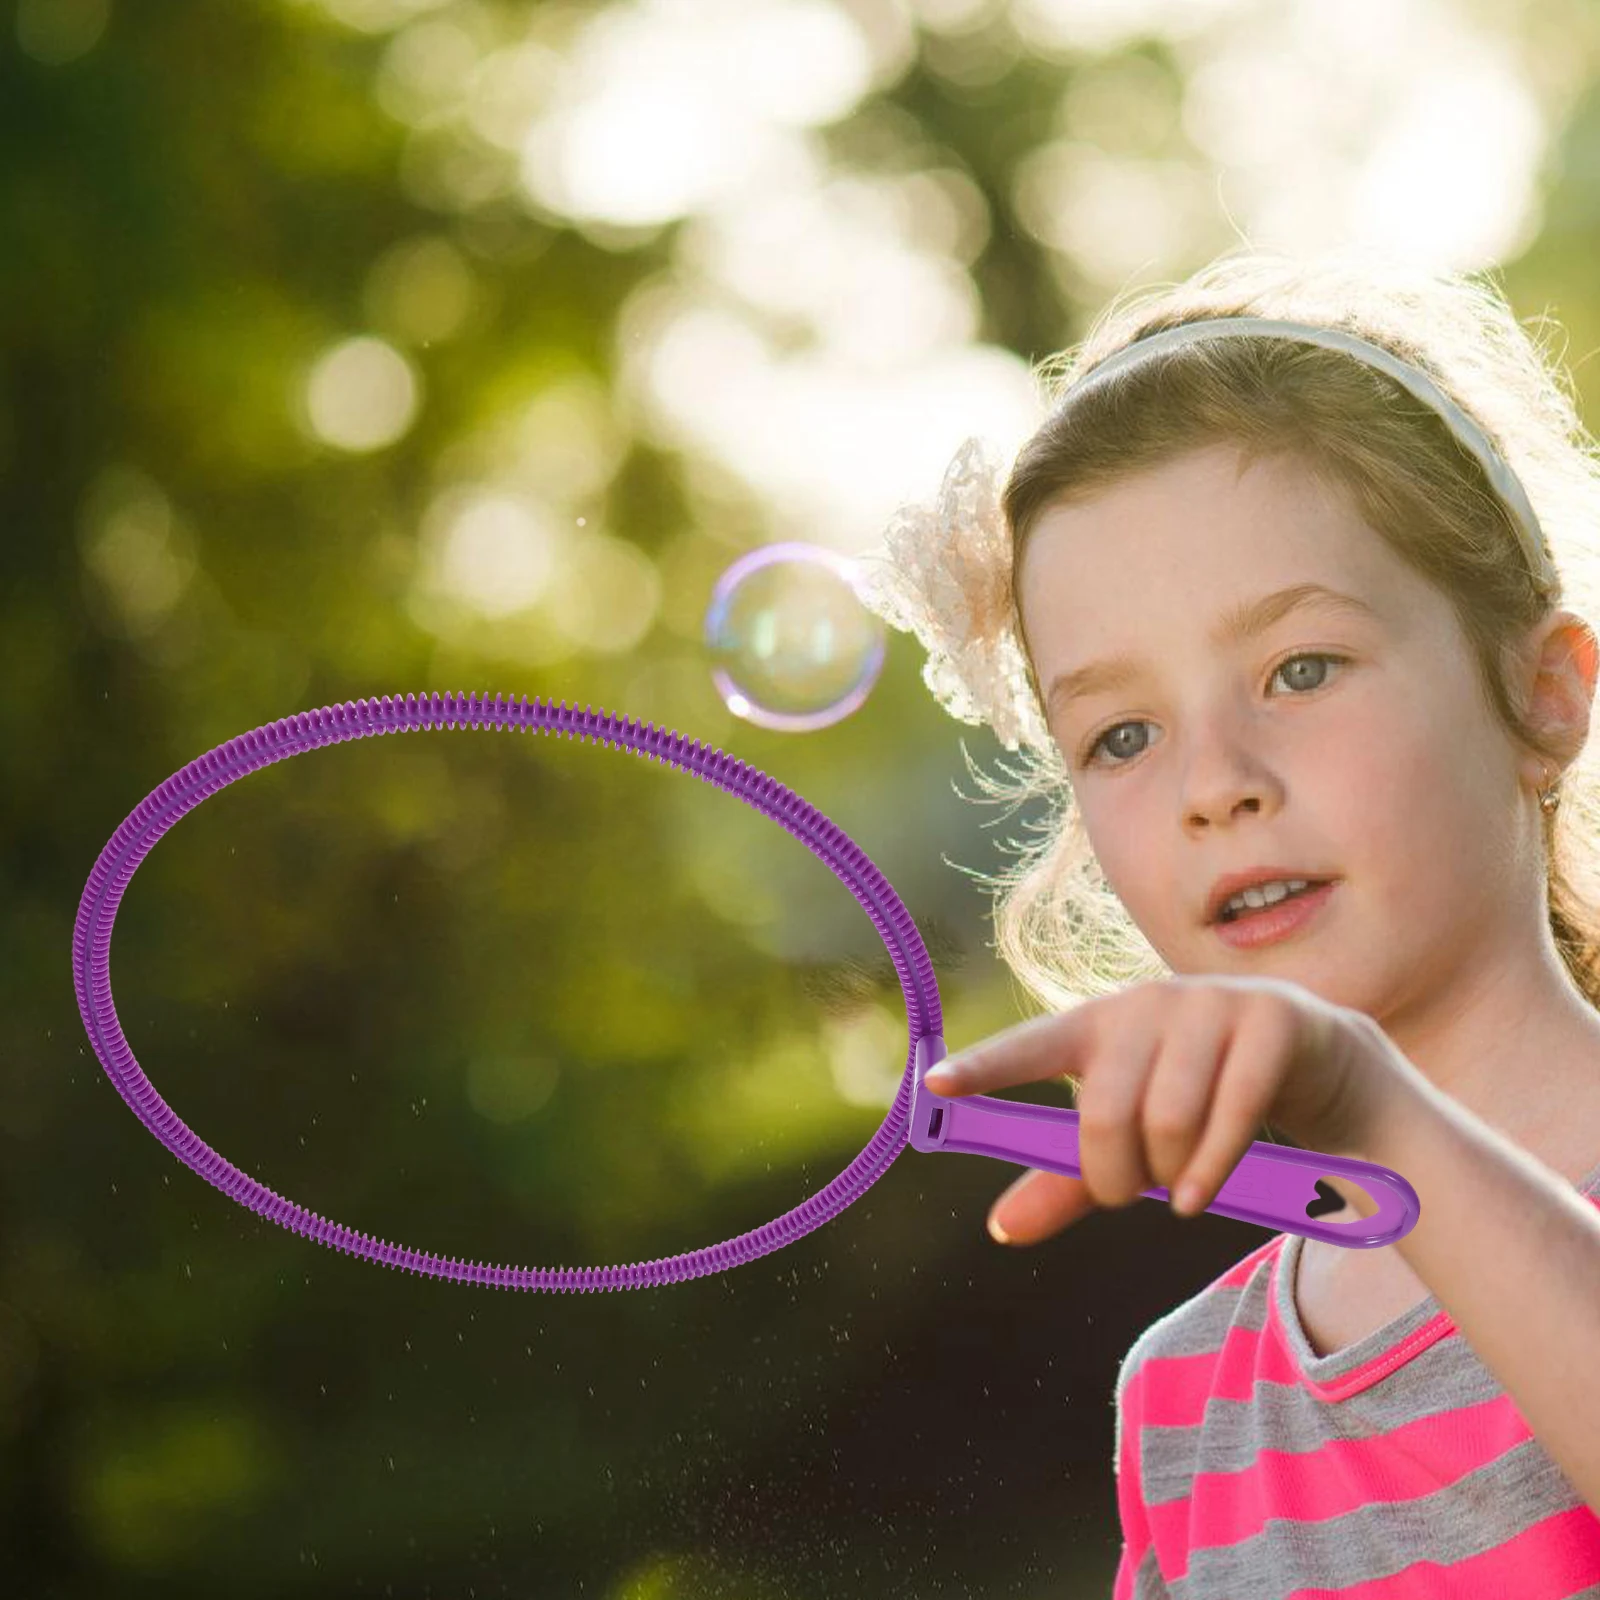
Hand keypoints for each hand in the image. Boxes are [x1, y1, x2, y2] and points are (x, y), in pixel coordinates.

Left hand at [922, 975, 1411, 1245]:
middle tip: (1130, 1193)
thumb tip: (1000, 1229)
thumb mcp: (1132, 1135)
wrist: (1313, 1059)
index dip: (983, 1067)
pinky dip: (1212, 1170)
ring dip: (1170, 1176)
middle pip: (1105, 1113)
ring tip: (1178, 1186)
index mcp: (1097, 1024)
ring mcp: (1210, 1005)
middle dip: (1113, 1176)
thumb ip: (1066, 1178)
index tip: (934, 1085)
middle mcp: (1145, 1003)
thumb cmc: (1200, 1099)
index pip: (1030, 1046)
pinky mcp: (1271, 1021)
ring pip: (1167, 1120)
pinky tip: (1200, 1197)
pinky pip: (1233, 1112)